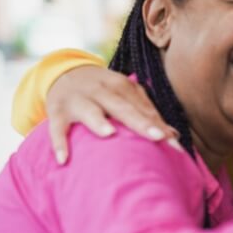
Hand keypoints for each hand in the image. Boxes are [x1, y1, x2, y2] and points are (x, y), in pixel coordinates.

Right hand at [48, 65, 176, 163]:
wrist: (63, 72)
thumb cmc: (104, 91)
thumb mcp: (125, 96)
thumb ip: (147, 114)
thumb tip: (174, 136)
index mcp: (121, 86)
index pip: (143, 108)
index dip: (160, 126)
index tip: (176, 145)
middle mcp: (100, 90)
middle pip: (122, 107)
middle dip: (140, 122)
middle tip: (159, 137)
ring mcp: (78, 99)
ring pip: (89, 110)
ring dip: (98, 121)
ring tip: (109, 134)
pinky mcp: (56, 111)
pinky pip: (57, 128)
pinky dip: (59, 143)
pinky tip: (63, 160)